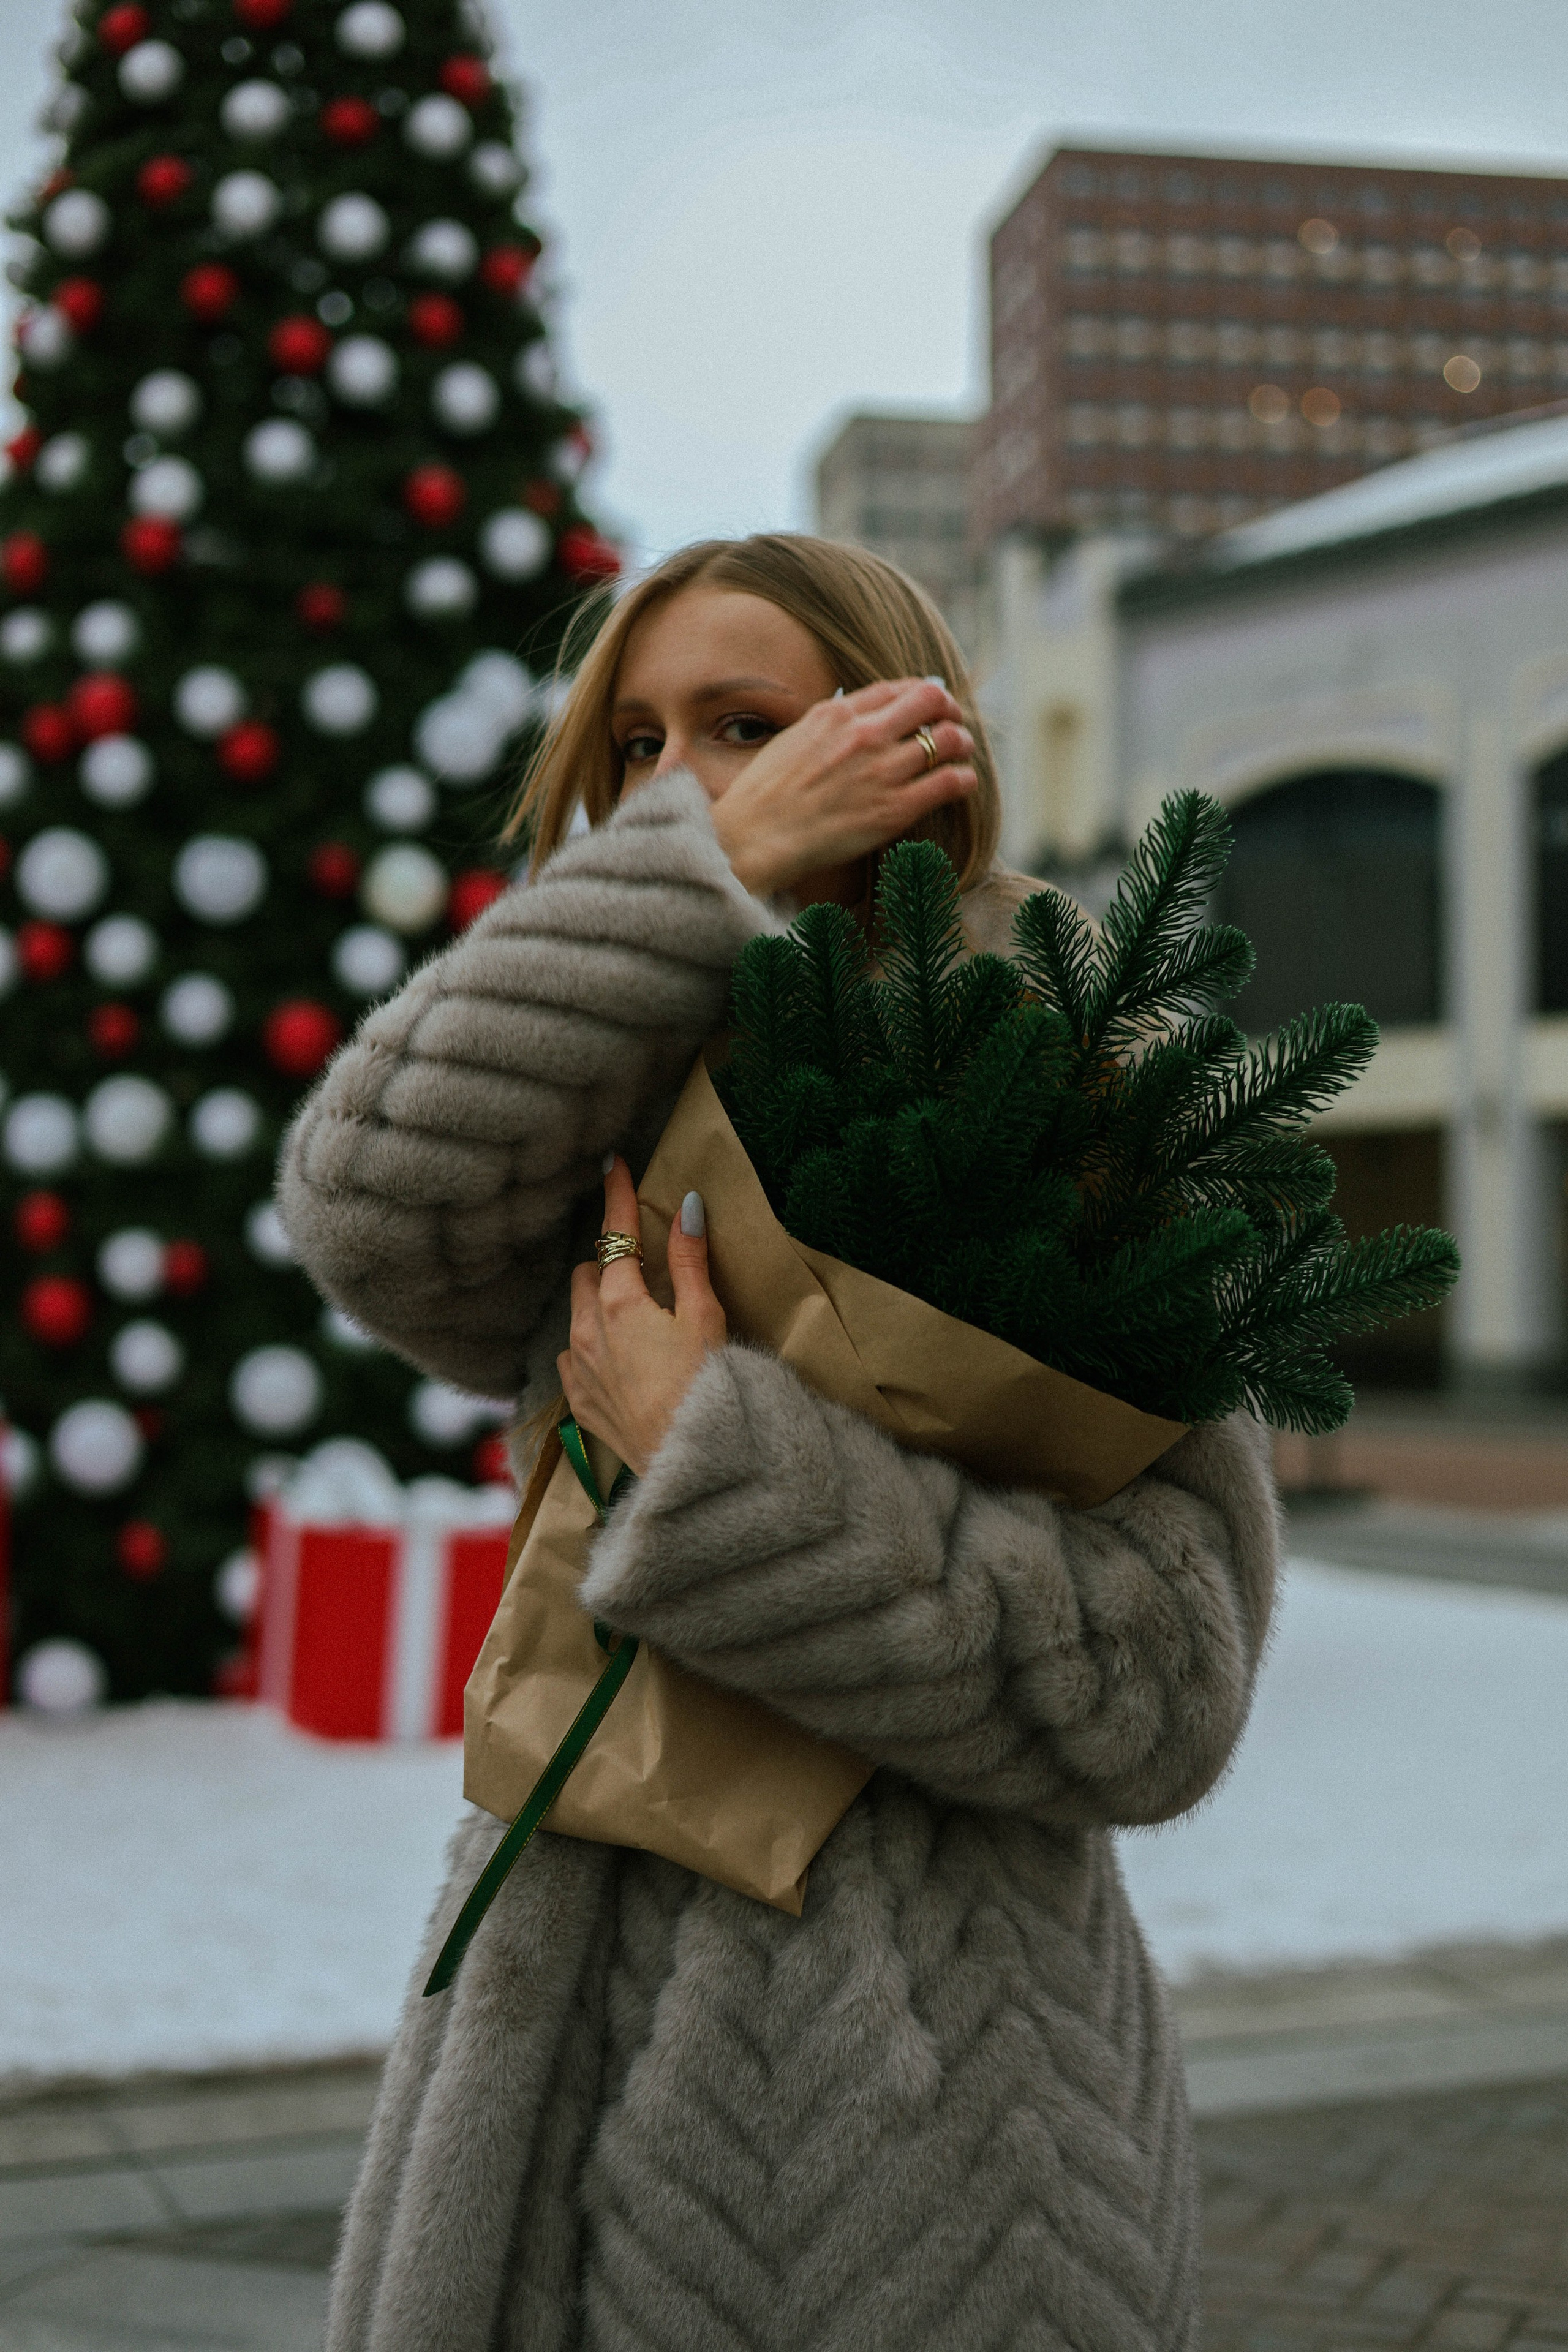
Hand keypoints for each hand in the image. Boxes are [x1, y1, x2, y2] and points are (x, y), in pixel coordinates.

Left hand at [557, 1158, 726, 1477]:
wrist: (691, 1462)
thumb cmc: (706, 1388)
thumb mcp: (706, 1317)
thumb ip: (691, 1261)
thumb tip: (687, 1208)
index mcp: (619, 1303)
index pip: (615, 1236)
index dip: (617, 1196)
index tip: (614, 1166)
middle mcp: (587, 1331)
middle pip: (588, 1273)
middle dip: (610, 1262)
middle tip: (641, 1264)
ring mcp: (579, 1370)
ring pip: (576, 1316)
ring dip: (597, 1304)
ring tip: (632, 1313)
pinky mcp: (580, 1404)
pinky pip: (573, 1359)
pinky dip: (589, 1346)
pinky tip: (616, 1358)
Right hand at [709, 677, 975, 899]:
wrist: (756, 837)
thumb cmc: (766, 794)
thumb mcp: (795, 739)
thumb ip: (830, 724)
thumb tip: (858, 715)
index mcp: (838, 714)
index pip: (897, 687)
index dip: (921, 692)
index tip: (929, 703)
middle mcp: (865, 735)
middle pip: (931, 701)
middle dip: (948, 709)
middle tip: (952, 723)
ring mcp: (882, 771)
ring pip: (947, 740)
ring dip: (960, 743)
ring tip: (959, 753)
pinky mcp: (894, 810)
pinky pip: (950, 782)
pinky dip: (963, 778)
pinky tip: (961, 782)